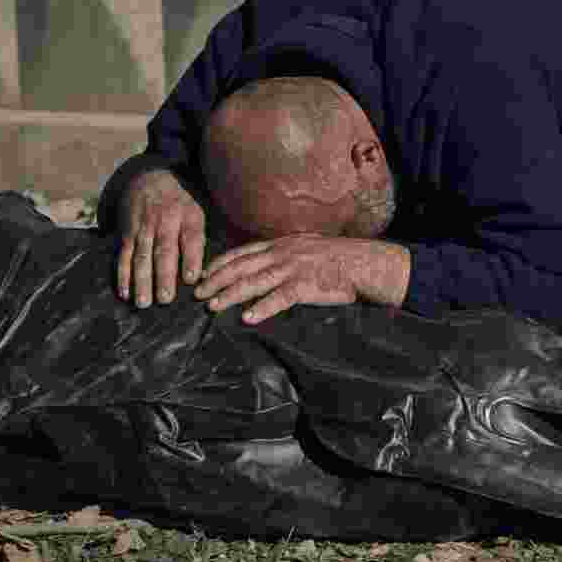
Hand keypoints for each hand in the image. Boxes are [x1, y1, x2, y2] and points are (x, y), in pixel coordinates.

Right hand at [117, 169, 205, 306]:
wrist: (149, 176)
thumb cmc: (182, 202)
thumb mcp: (199, 210)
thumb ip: (202, 239)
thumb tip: (209, 273)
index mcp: (189, 216)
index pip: (191, 238)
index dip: (191, 258)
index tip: (191, 279)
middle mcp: (165, 221)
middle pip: (164, 250)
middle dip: (164, 276)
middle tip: (165, 299)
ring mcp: (144, 227)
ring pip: (142, 256)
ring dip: (142, 281)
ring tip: (143, 303)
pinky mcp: (127, 232)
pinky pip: (124, 255)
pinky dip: (122, 275)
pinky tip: (124, 293)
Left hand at [193, 234, 360, 322]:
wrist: (364, 263)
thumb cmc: (338, 258)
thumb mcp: (307, 247)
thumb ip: (285, 253)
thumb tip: (267, 263)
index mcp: (282, 244)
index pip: (243, 252)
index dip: (221, 263)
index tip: (204, 274)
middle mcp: (283, 254)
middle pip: (242, 266)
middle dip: (217, 280)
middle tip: (197, 293)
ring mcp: (293, 269)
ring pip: (254, 282)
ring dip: (231, 294)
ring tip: (212, 306)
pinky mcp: (306, 286)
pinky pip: (280, 298)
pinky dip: (263, 308)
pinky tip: (248, 318)